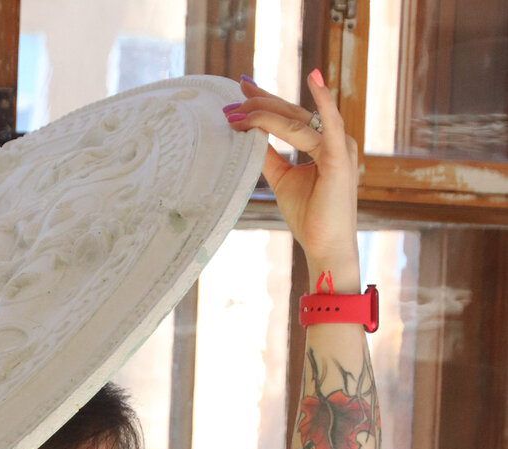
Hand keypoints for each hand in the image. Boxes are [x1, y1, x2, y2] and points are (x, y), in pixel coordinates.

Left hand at [225, 69, 358, 285]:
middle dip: (259, 103)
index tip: (241, 91)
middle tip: (232, 97)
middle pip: (291, 113)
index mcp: (322, 143)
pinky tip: (313, 78)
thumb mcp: (283, 180)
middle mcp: (333, 139)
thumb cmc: (309, 217)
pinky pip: (330, 125)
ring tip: (239, 108)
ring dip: (266, 112)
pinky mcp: (340, 158)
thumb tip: (250, 136)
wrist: (326, 246)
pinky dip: (323, 102)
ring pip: (297, 121)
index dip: (265, 102)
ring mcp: (339, 146)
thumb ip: (270, 157)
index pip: (289, 116)